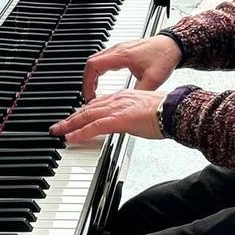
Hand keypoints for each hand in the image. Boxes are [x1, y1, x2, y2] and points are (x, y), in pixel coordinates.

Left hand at [50, 89, 165, 141]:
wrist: (175, 109)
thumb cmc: (166, 112)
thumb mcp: (145, 111)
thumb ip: (134, 115)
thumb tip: (130, 123)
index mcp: (124, 97)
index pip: (98, 104)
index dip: (84, 112)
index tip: (75, 118)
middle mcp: (117, 100)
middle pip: (88, 109)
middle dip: (71, 118)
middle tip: (58, 126)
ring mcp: (117, 108)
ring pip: (87, 116)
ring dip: (70, 125)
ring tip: (58, 131)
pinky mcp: (120, 119)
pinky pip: (95, 126)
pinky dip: (81, 132)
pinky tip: (71, 137)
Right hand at [81, 35, 181, 99]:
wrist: (174, 44)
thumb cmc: (164, 56)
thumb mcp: (152, 80)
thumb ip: (138, 93)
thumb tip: (128, 107)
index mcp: (121, 56)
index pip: (93, 66)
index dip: (87, 83)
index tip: (89, 96)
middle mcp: (117, 50)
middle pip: (91, 63)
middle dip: (87, 81)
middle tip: (89, 97)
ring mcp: (119, 49)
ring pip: (96, 60)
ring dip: (92, 76)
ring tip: (94, 92)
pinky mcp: (123, 50)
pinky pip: (103, 60)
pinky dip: (99, 71)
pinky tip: (103, 81)